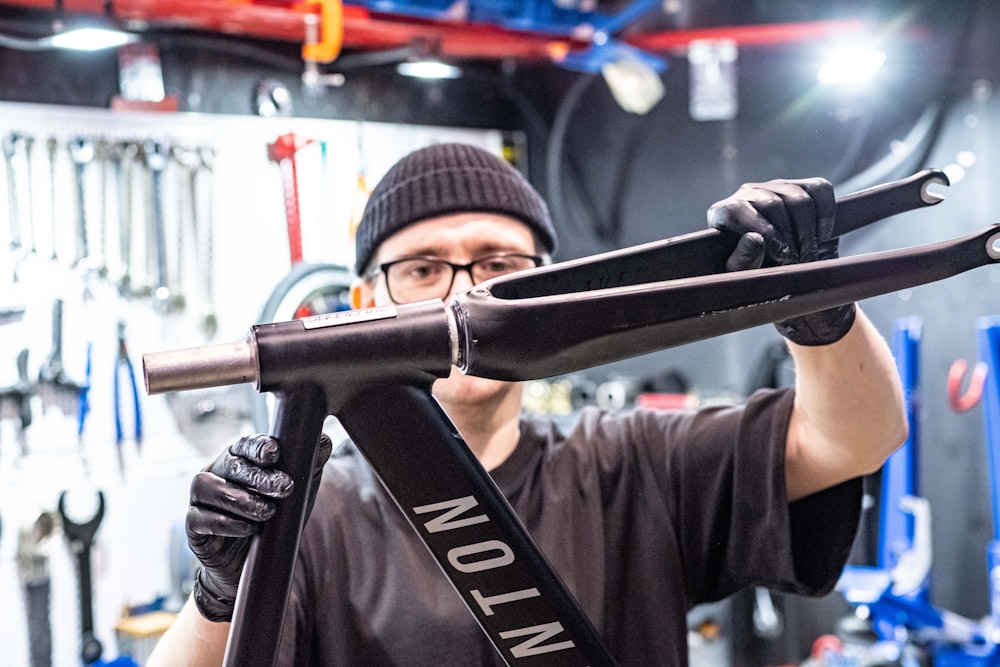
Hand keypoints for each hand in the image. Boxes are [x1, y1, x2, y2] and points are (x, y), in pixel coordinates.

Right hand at [186, 432, 332, 621]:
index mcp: (238, 459)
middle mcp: (215, 473)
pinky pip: (200, 518)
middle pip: (229, 464)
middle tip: (284, 487)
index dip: (257, 446)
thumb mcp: (297, 494)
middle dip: (257, 475)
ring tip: (267, 512)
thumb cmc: (274, 520)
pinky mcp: (193, 525)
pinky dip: (224, 522)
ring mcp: (200, 499)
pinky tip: (247, 529)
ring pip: (207, 486)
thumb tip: (325, 441)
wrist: (250, 563)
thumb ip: (309, 466)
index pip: (244, 444)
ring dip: (239, 498)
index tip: (275, 453)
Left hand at [707, 177, 855, 345]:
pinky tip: (821, 237)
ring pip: (799, 199)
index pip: (737, 209)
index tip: (781, 257)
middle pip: (773, 204)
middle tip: (798, 264)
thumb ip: (742, 261)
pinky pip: (820, 189)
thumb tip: (755, 239)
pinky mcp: (803, 185)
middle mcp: (748, 194)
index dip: (763, 232)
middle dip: (790, 239)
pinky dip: (826, 215)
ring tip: (808, 256)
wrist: (777, 270)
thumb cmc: (752, 274)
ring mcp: (776, 187)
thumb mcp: (741, 276)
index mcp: (724, 212)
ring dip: (808, 233)